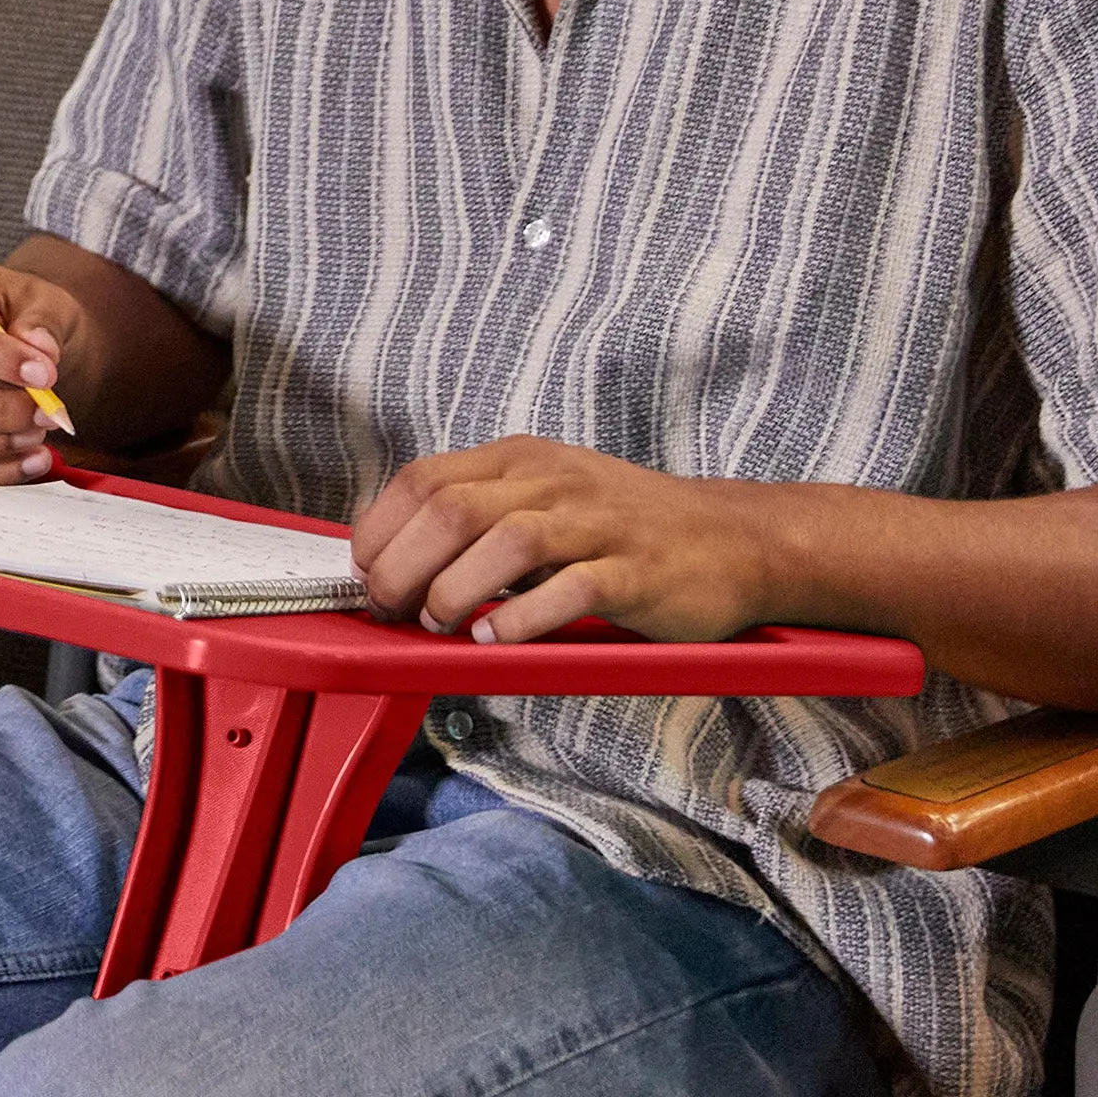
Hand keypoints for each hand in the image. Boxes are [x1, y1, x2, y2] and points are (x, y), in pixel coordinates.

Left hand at [351, 436, 791, 643]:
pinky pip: (571, 587)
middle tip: (391, 608)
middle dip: (403, 565)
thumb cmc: (621, 527)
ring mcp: (596, 523)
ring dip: (456, 588)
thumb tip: (396, 559)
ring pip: (505, 541)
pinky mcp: (636, 570)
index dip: (380, 529)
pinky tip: (497, 636)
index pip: (423, 479)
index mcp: (519, 460)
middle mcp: (552, 481)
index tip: (364, 571)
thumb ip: (478, 516)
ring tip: (441, 622)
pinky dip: (523, 615)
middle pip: (451, 509)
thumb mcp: (544, 498)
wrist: (733, 539)